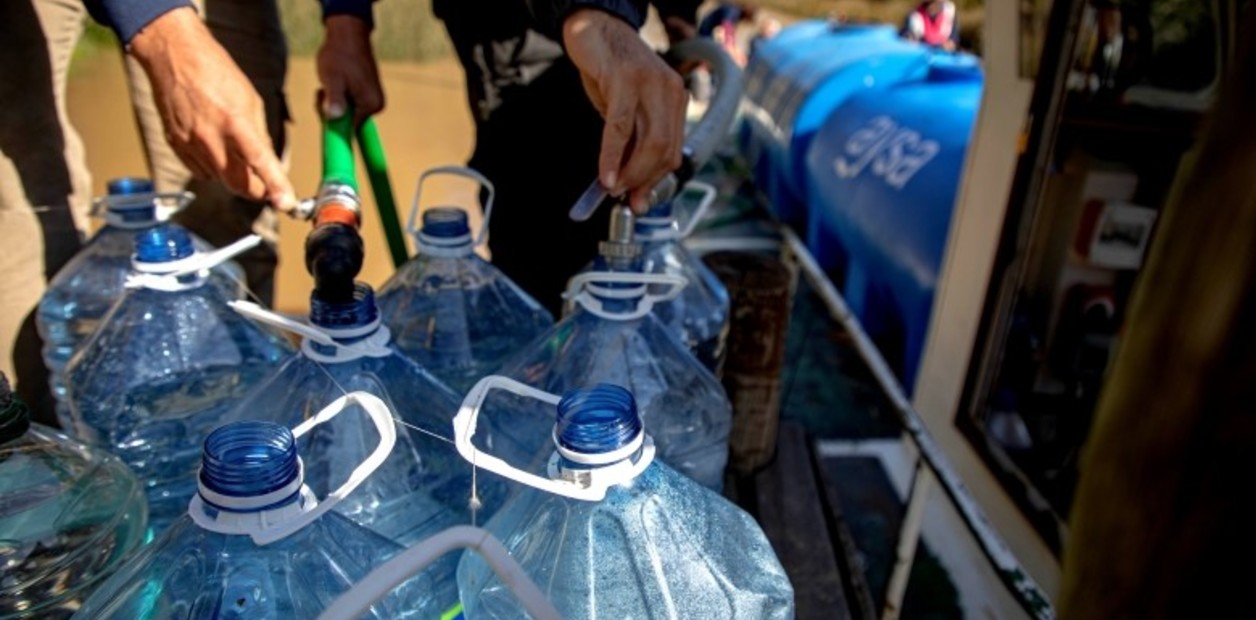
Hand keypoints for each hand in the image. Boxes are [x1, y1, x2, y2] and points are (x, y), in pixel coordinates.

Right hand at [130, 7, 295, 211]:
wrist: (174, 55)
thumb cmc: (216, 72)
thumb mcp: (250, 100)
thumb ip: (258, 135)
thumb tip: (267, 162)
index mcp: (235, 122)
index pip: (260, 162)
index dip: (275, 186)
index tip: (286, 203)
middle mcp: (210, 138)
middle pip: (238, 185)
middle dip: (256, 190)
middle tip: (266, 183)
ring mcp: (190, 144)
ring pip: (219, 180)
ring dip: (234, 175)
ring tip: (235, 150)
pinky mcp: (175, 145)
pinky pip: (200, 171)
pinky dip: (213, 167)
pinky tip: (215, 147)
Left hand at [317, 15, 383, 125]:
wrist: (347, 35)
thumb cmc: (339, 55)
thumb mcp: (332, 78)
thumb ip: (335, 99)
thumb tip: (334, 117)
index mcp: (371, 105)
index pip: (349, 130)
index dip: (332, 122)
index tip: (322, 105)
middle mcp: (376, 106)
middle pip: (347, 123)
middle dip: (331, 112)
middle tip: (322, 91)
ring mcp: (372, 100)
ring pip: (346, 114)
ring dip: (332, 104)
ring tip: (326, 85)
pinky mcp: (366, 95)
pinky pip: (349, 106)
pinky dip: (337, 99)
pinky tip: (333, 84)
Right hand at [563, 9, 686, 212]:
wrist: (595, 29)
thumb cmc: (610, 71)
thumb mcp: (625, 110)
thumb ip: (631, 142)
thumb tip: (625, 182)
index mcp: (677, 100)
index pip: (673, 151)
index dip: (655, 180)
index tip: (638, 200)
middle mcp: (671, 91)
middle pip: (665, 150)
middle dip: (644, 181)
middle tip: (623, 197)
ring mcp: (651, 84)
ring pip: (649, 142)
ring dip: (630, 172)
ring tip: (613, 187)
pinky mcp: (626, 79)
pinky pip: (620, 127)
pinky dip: (612, 156)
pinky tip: (604, 174)